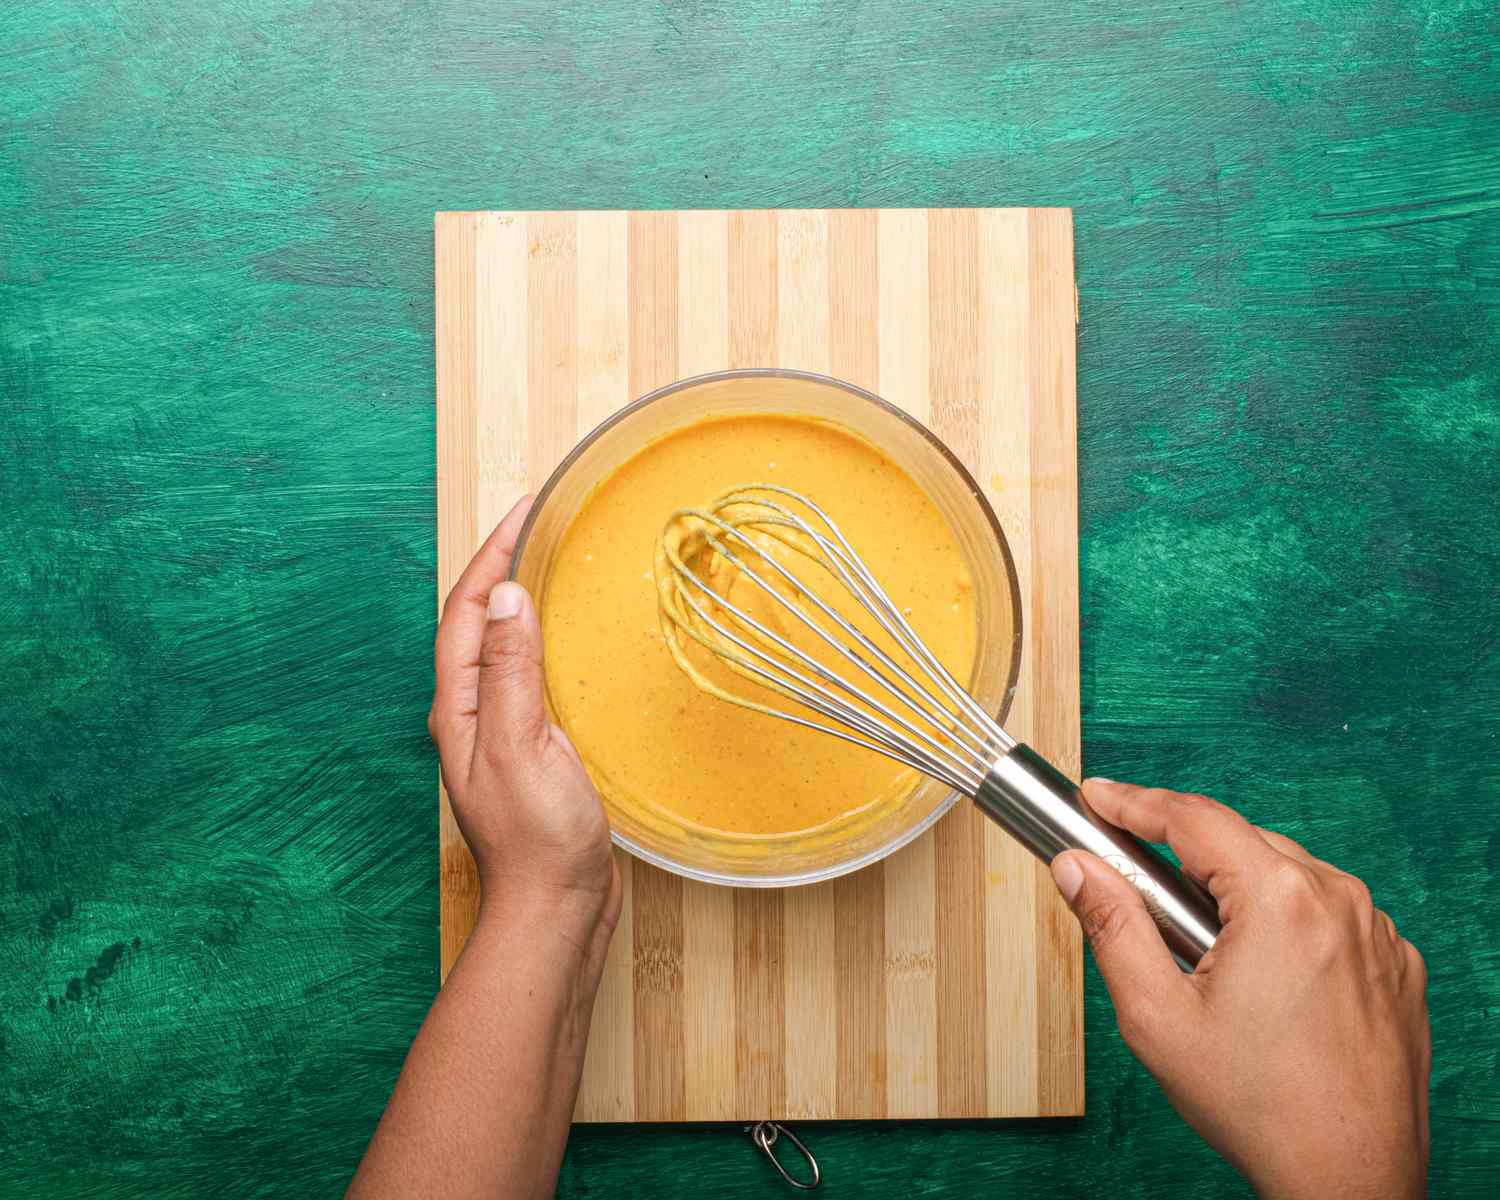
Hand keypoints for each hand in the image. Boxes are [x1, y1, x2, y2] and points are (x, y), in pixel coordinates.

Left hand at [427, 496, 620, 948]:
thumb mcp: (522, 745)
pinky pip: (531, 675)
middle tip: (541, 523)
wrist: (555, 909)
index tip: (526, 509)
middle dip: (502, 566)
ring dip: (522, 600)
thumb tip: (504, 595)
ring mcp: (500, 732)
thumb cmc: (537, 837)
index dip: (492, 554)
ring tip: (556, 563)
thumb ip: (511, 671)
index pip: (465, 610)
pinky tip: (573, 641)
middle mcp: (471, 713)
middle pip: (476, 621)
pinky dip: (547, 640)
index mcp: (458, 707)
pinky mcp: (531, 749)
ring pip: (503, 647)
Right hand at [1051, 779, 1429, 1199]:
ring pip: (1286, 874)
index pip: (1192, 817)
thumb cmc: (1260, 1106)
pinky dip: (1289, 924)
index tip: (1096, 796)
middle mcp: (1339, 900)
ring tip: (1203, 951)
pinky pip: (1330, 914)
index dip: (1133, 801)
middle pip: (1239, 841)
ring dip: (1237, 890)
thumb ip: (1111, 926)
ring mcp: (1377, 932)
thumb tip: (1075, 866)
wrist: (1350, 1179)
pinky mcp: (1396, 964)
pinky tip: (1263, 975)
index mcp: (1280, 899)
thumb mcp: (1156, 1015)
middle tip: (1134, 885)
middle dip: (1182, 855)